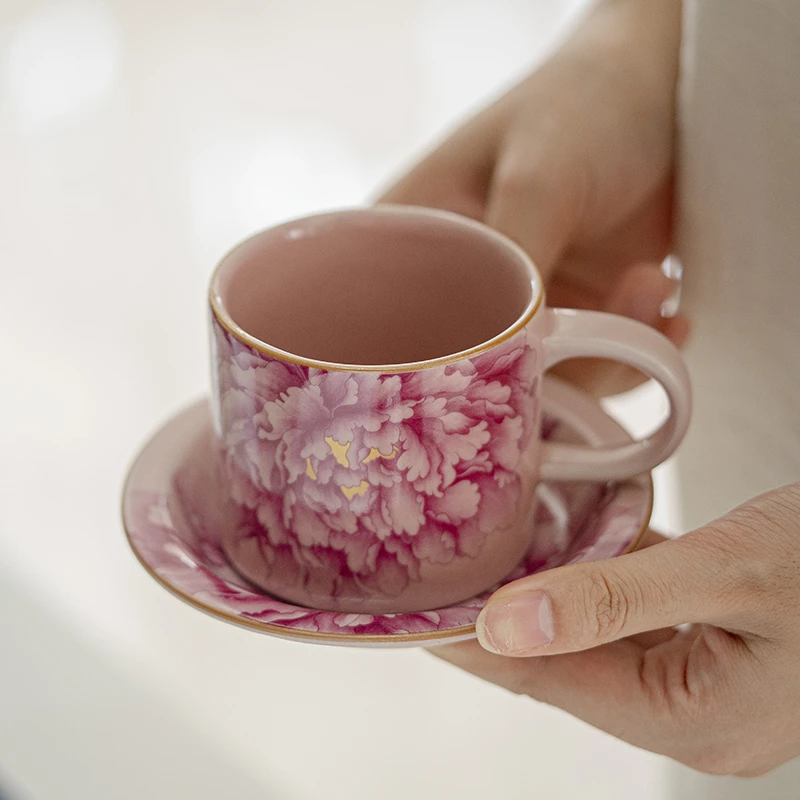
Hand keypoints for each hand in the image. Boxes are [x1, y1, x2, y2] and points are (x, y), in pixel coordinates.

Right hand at [379, 0, 688, 395]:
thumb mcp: (538, 175)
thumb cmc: (582, 106)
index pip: (392, 335)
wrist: (666, 93)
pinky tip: (669, 312)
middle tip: (591, 342)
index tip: (500, 376)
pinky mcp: (572, 319)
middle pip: (472, 374)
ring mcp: (518, 310)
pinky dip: (639, 352)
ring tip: (648, 285)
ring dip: (609, 351)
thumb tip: (508, 352)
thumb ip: (515, 261)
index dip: (438, 372)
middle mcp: (457, 289)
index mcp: (412, 246)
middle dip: (543, 370)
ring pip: (544, 381)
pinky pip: (597, 370)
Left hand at [433, 483, 799, 775]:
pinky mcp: (712, 640)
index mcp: (694, 719)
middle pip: (563, 662)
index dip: (474, 646)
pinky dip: (589, 583)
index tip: (413, 617)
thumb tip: (504, 625)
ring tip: (475, 562)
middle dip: (498, 623)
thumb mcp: (729, 572)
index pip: (547, 681)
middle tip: (431, 580)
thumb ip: (613, 599)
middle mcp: (692, 712)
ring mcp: (705, 678)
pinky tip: (556, 550)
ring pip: (593, 637)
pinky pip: (630, 617)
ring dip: (540, 599)